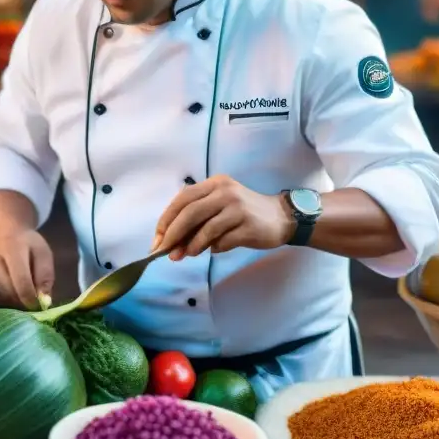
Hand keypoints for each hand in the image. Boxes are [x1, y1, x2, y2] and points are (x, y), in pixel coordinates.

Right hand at [0, 229, 54, 308]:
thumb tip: (43, 301)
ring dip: (12, 299)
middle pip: (8, 290)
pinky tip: (8, 288)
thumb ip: (45, 277)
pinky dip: (2, 298)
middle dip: (22, 299)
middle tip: (31, 297)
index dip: (30, 297)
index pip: (21, 279)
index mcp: (13, 247)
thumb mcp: (44, 256)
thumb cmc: (30, 248)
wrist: (11, 236)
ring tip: (20, 290)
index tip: (38, 305)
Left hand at [151, 175, 294, 260]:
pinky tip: (212, 250)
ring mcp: (238, 209)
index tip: (157, 238)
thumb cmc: (244, 212)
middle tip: (164, 251)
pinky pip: (222, 241)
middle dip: (173, 234)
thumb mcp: (219, 206)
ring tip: (186, 254)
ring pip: (205, 229)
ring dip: (191, 245)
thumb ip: (197, 220)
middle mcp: (225, 192)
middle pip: (190, 213)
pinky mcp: (248, 227)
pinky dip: (213, 248)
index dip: (166, 219)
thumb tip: (170, 244)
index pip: (182, 199)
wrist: (281, 217)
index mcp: (214, 183)